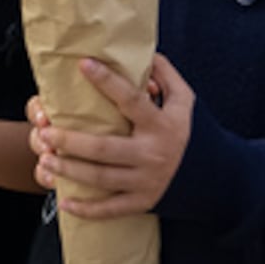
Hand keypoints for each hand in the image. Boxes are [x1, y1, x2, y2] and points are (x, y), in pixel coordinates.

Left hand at [29, 54, 194, 219]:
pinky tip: (65, 202)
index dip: (107, 81)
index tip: (82, 64)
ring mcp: (147, 182)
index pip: (131, 100)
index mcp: (161, 124)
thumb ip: (165, 74)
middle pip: (104, 149)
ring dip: (69, 170)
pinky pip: (112, 209)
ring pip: (101, 178)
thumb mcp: (186, 99)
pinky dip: (88, 209)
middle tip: (45, 131)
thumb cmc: (195, 132)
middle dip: (71, 141)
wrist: (219, 180)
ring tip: (45, 158)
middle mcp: (152, 154)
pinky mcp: (144, 203)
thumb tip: (142, 54)